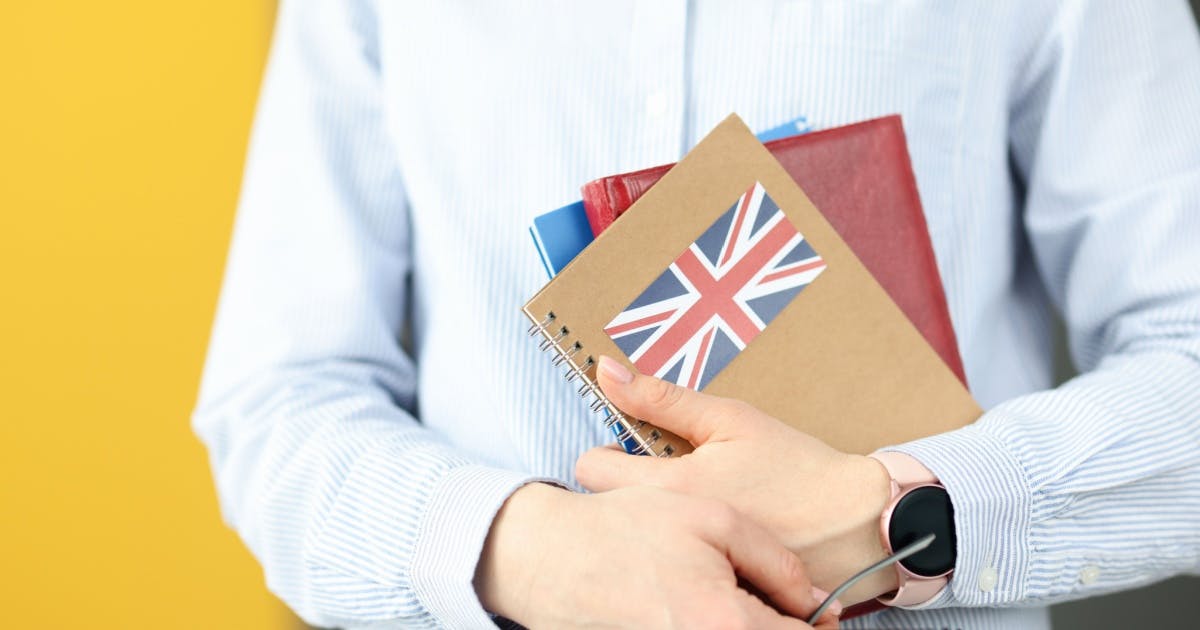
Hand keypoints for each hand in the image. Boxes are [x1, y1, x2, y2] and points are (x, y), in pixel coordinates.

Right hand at [475, 483, 839, 628]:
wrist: (548, 559)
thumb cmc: (625, 531)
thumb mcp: (712, 518)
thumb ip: (774, 560)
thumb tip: (813, 601)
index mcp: (727, 624)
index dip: (815, 624)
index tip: (816, 610)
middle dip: (777, 624)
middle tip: (775, 603)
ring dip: (746, 624)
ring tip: (727, 598)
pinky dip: (714, 624)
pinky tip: (698, 606)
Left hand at [575, 356, 897, 604]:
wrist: (857, 522)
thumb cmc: (797, 468)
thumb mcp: (730, 419)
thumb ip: (661, 399)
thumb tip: (608, 372)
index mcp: (671, 486)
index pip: (590, 472)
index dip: (605, 454)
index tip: (630, 451)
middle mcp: (672, 532)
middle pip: (609, 508)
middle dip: (626, 489)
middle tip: (664, 477)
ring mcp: (691, 563)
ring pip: (641, 537)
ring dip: (654, 520)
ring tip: (692, 508)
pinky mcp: (712, 585)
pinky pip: (674, 562)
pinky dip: (683, 549)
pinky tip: (711, 538)